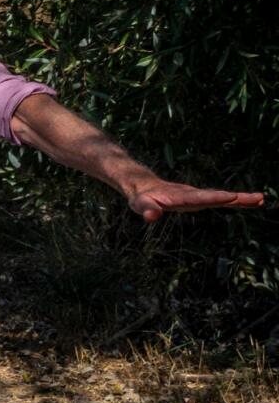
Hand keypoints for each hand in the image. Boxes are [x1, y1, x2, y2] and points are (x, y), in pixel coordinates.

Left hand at [124, 176, 265, 222]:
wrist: (144, 186)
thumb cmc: (141, 198)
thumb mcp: (141, 205)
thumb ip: (147, 210)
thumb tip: (151, 217)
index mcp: (181, 197)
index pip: (200, 198)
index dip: (214, 197)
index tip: (231, 197)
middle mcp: (193, 195)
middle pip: (218, 196)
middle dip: (237, 198)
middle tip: (259, 199)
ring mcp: (198, 196)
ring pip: (222, 197)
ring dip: (241, 199)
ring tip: (261, 200)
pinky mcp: (200, 199)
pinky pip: (220, 199)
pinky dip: (235, 201)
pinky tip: (249, 202)